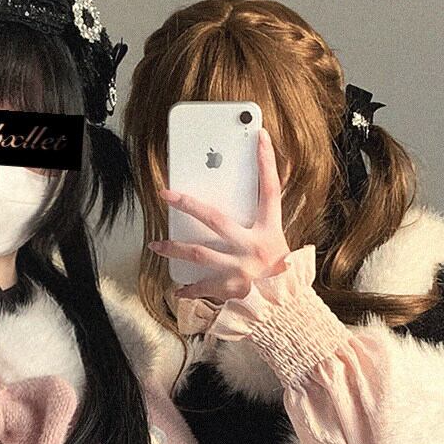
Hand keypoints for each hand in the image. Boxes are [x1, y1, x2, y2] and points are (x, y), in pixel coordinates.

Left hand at [148, 126, 292, 302]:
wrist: (288, 307)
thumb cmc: (282, 272)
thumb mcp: (278, 241)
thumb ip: (263, 222)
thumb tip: (253, 197)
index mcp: (269, 230)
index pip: (270, 189)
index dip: (266, 162)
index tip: (259, 136)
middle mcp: (253, 247)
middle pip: (215, 219)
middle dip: (188, 205)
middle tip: (166, 194)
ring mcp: (240, 269)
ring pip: (199, 253)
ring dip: (174, 249)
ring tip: (156, 245)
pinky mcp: (231, 289)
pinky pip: (203, 287)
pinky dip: (190, 289)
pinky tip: (178, 289)